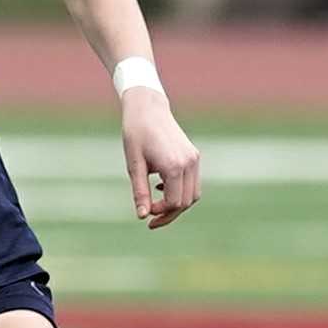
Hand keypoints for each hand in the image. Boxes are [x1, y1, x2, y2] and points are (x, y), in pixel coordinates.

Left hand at [120, 89, 200, 229]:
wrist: (147, 107)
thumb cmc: (136, 134)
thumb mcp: (134, 165)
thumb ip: (140, 192)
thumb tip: (142, 216)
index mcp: (174, 166)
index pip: (174, 203)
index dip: (160, 213)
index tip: (145, 214)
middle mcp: (189, 163)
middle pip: (186, 202)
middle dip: (169, 214)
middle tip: (150, 219)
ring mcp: (194, 159)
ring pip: (193, 195)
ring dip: (177, 205)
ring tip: (157, 207)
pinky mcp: (194, 155)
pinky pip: (193, 183)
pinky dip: (181, 192)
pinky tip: (162, 189)